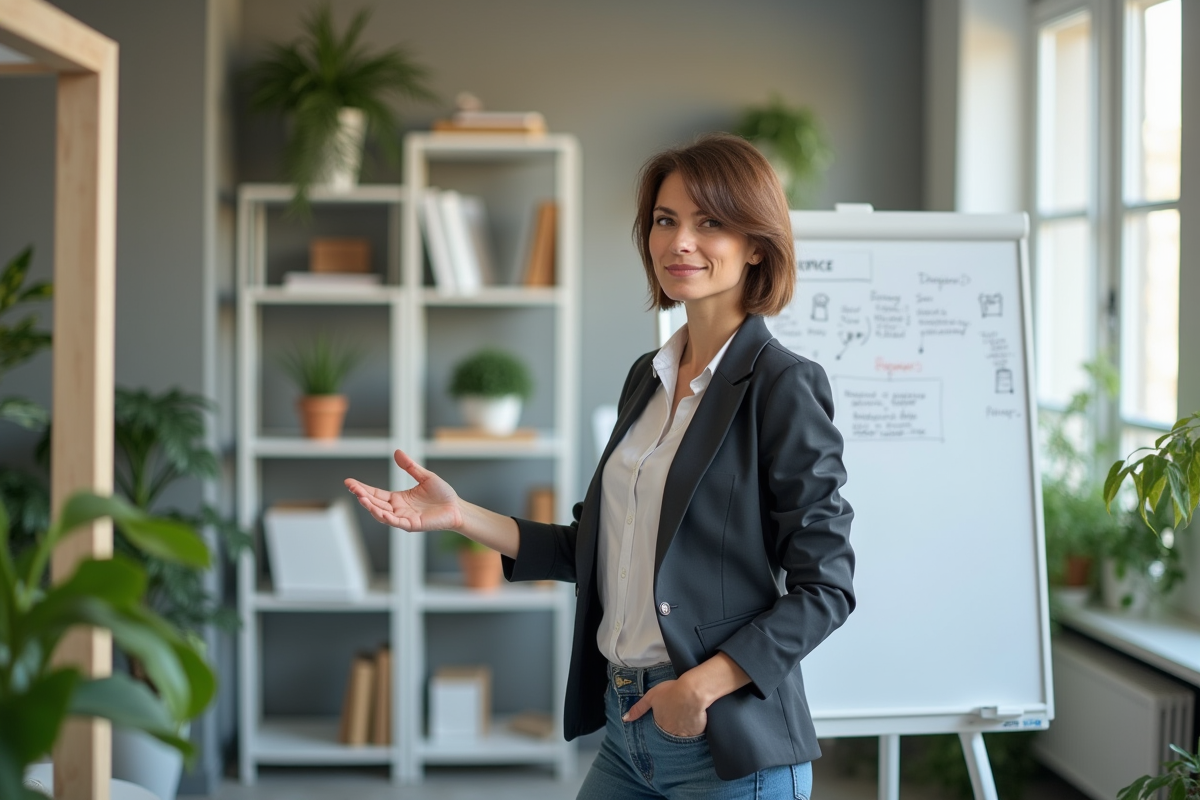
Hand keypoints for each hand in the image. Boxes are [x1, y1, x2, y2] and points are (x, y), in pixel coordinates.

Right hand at [345, 449, 463, 531]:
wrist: (457, 507)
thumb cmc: (442, 494)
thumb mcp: (425, 476)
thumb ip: (410, 466)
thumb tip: (397, 451)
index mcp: (398, 499)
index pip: (375, 494)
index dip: (362, 489)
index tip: (349, 482)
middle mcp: (397, 509)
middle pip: (375, 503)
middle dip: (362, 496)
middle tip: (351, 487)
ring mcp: (403, 518)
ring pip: (382, 514)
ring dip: (371, 507)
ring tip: (361, 498)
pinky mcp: (412, 525)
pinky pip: (396, 522)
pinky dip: (387, 518)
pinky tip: (378, 511)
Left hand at [622, 679, 707, 737]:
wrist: (693, 692)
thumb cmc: (671, 691)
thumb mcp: (651, 696)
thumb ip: (638, 708)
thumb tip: (625, 719)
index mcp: (660, 725)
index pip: (659, 728)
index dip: (663, 720)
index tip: (667, 715)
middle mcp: (671, 733)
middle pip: (670, 732)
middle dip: (672, 727)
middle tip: (677, 716)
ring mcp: (685, 734)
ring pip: (681, 734)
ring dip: (682, 729)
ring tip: (685, 718)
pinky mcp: (697, 732)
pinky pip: (694, 733)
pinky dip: (694, 728)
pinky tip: (695, 719)